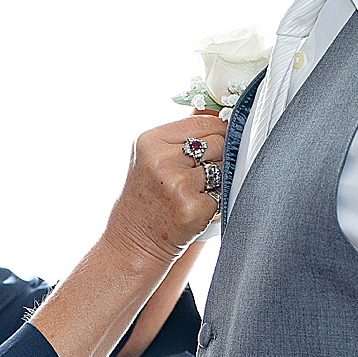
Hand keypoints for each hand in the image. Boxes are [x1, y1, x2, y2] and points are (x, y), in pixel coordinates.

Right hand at [102, 113, 225, 265]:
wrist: (133, 242)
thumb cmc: (146, 198)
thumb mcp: (152, 157)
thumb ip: (181, 136)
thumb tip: (220, 114)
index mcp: (150, 140)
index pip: (204, 122)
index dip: (218, 131)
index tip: (219, 141)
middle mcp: (162, 160)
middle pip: (219, 142)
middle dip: (219, 156)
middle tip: (201, 174)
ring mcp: (178, 184)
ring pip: (224, 167)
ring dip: (220, 178)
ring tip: (197, 191)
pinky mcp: (193, 207)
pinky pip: (224, 193)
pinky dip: (218, 200)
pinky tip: (198, 207)